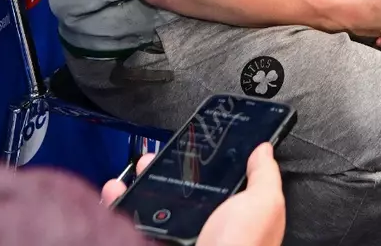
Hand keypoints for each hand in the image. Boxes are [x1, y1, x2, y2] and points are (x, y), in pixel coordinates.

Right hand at [103, 145, 286, 245]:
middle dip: (169, 170)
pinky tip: (117, 190)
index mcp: (236, 218)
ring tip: (138, 166)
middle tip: (160, 155)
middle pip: (184, 193)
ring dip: (142, 182)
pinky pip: (131, 221)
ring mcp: (178, 239)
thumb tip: (264, 150)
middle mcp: (206, 229)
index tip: (195, 144)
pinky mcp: (152, 243)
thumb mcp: (263, 205)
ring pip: (155, 205)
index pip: (222, 187)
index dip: (209, 165)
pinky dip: (120, 203)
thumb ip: (264, 177)